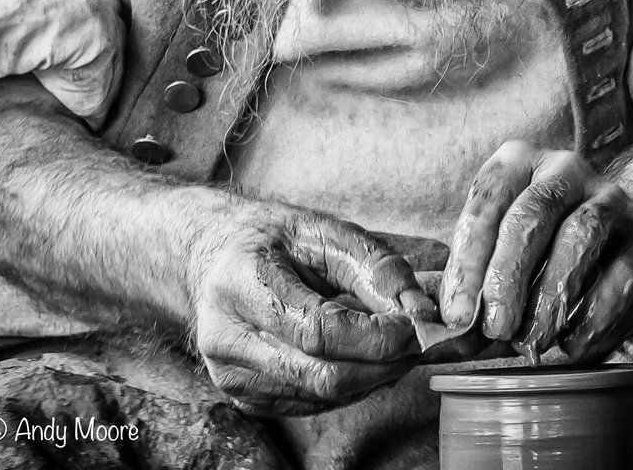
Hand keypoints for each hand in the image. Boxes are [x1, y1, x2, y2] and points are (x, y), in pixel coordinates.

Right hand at [188, 196, 435, 414]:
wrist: (212, 257)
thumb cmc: (270, 239)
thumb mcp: (322, 229)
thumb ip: (373, 266)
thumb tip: (420, 310)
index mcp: (242, 284)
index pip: (319, 331)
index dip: (377, 336)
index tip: (419, 325)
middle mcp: (228, 338)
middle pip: (323, 376)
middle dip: (384, 363)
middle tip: (419, 339)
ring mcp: (232, 375)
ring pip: (322, 397)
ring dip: (372, 376)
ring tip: (394, 343)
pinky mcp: (244, 398)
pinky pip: (311, 404)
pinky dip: (349, 385)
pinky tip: (360, 356)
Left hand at [439, 141, 632, 361]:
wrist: (618, 233)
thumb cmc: (542, 242)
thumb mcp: (502, 243)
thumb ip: (477, 282)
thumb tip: (451, 329)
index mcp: (518, 160)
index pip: (486, 202)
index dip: (468, 260)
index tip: (457, 314)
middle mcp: (564, 168)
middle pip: (532, 214)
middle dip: (509, 275)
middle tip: (496, 327)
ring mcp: (610, 197)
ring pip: (579, 237)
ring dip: (551, 295)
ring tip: (531, 340)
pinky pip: (621, 274)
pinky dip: (594, 317)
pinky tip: (571, 344)